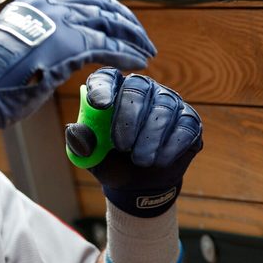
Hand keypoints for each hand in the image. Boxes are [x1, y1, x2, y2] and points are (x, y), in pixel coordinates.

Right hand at [0, 0, 155, 148]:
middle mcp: (50, 5)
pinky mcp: (71, 46)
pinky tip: (139, 63)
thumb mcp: (10, 41)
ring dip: (133, 38)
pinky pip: (109, 47)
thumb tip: (46, 35)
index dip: (104, 6)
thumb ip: (32, 32)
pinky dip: (127, 54)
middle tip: (141, 36)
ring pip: (110, 24)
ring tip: (147, 51)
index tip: (118, 19)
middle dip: (125, 21)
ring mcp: (61, 23)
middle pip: (101, 5)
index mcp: (35, 0)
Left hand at [66, 68, 202, 216]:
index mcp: (113, 91)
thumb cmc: (110, 161)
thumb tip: (73, 128)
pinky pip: (185, 125)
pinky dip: (170, 145)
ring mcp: (168, 102)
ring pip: (163, 108)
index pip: (107, 77)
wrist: (138, 185)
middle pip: (138, 87)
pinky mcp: (190, 120)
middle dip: (130, 117)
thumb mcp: (90, 157)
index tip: (99, 104)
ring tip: (140, 160)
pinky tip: (160, 160)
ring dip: (150, 137)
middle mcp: (142, 89)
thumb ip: (80, 142)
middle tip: (123, 146)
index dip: (103, 87)